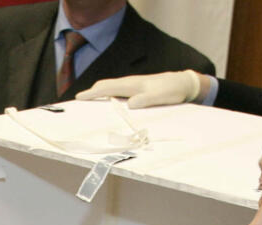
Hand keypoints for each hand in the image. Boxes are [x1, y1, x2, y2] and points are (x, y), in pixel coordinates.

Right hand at [76, 70, 203, 108]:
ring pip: (111, 88)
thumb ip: (145, 100)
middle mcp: (130, 83)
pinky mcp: (137, 89)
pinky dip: (109, 95)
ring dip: (100, 93)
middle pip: (106, 86)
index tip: (79, 97)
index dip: (92, 93)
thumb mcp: (159, 97)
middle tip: (80, 100)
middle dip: (92, 92)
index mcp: (132, 85)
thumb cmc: (171, 90)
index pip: (107, 88)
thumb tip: (129, 104)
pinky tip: (109, 101)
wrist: (182, 83)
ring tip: (89, 101)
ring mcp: (133, 85)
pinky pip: (118, 91)